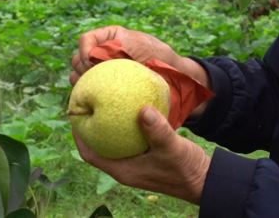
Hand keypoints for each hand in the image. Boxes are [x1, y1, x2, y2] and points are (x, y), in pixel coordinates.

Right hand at [70, 25, 211, 117]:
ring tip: (93, 91)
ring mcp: (104, 75)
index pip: (86, 40)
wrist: (176, 80)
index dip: (85, 50)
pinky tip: (95, 103)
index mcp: (110, 39)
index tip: (92, 62)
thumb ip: (117, 46)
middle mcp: (103, 56)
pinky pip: (90, 95)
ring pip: (79, 78)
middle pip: (78, 60)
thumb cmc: (160, 58)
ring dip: (82, 83)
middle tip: (93, 79)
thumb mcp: (139, 45)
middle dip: (82, 68)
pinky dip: (89, 98)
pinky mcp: (107, 93)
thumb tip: (89, 57)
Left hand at [74, 106, 210, 204]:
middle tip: (88, 100)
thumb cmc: (186, 169)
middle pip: (99, 144)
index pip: (90, 154)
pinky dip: (128, 123)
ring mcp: (137, 161)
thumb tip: (142, 109)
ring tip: (106, 99)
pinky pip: (131, 137)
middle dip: (91, 124)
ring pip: (115, 140)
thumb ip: (157, 130)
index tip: (73, 112)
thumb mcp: (171, 148)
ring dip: (109, 122)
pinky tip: (133, 106)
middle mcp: (126, 166)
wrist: (205, 180)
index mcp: (123, 170)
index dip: (78, 135)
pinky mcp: (147, 155)